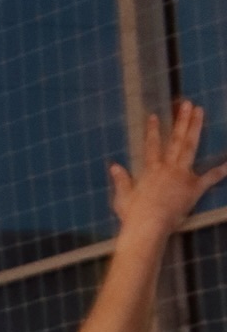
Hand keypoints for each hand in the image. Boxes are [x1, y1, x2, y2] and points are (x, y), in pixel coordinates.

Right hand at [109, 101, 226, 237]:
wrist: (148, 226)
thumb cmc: (134, 216)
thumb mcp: (123, 198)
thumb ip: (121, 181)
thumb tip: (114, 167)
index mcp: (151, 171)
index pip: (152, 145)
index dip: (153, 130)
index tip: (154, 115)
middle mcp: (167, 168)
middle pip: (176, 140)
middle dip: (181, 121)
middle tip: (187, 104)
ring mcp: (182, 176)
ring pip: (190, 147)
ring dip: (195, 128)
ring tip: (200, 112)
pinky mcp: (193, 188)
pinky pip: (209, 178)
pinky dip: (220, 171)